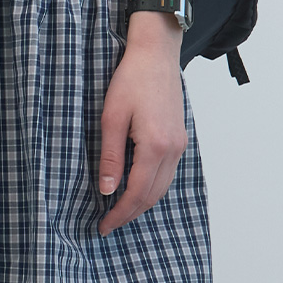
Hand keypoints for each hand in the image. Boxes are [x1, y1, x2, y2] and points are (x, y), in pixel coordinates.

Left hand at [96, 18, 188, 235]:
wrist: (156, 55)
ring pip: (162, 187)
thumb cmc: (131, 80)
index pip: (136, 194)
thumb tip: (107, 190)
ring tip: (120, 211)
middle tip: (108, 224)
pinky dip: (151, 187)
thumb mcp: (111, 118)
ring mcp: (179, 145)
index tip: (103, 227)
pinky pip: (167, 173)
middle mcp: (172, 150)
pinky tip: (136, 188)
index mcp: (155, 147)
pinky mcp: (179, 138)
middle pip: (152, 196)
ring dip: (142, 203)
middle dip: (130, 214)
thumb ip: (111, 157)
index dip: (119, 214)